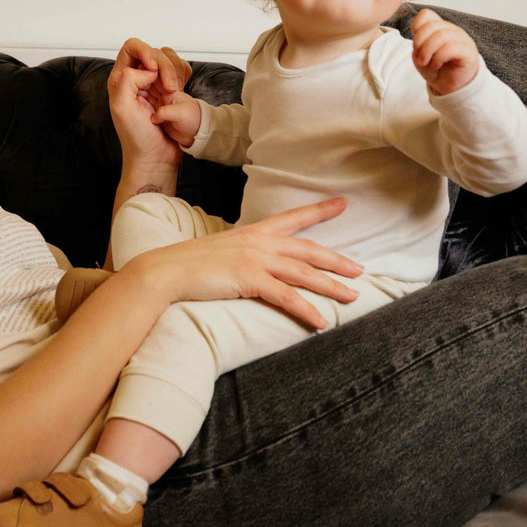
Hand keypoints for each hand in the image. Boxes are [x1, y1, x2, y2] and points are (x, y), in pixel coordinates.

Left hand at [108, 38, 192, 167]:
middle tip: (169, 90)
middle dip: (164, 67)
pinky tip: (179, 91)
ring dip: (174, 73)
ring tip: (173, 93)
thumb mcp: (122, 108)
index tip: (153, 69)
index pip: (132, 47)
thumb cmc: (137, 137)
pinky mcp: (168, 91)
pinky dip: (183, 76)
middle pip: (154, 52)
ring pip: (168, 60)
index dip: (144, 51)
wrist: (156, 157)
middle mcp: (136, 79)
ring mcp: (153, 84)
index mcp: (120, 79)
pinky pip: (179, 71)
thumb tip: (148, 70)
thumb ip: (128, 80)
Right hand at [124, 198, 364, 328]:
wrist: (166, 271)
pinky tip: (321, 321)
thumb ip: (245, 253)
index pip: (294, 218)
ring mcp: (254, 259)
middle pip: (308, 250)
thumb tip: (259, 263)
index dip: (320, 211)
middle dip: (337, 261)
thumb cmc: (191, 264)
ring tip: (352, 297)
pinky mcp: (248, 279)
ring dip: (331, 286)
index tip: (343, 204)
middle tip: (360, 270)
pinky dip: (306, 310)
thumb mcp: (224, 250)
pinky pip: (285, 296)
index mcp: (254, 231)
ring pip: (303, 273)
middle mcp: (259, 242)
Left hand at [410, 9, 478, 95]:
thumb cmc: (436, 70)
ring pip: (441, 35)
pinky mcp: (469, 51)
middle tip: (419, 59)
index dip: (416, 28)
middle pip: (431, 25)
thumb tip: (420, 37)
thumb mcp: (420, 55)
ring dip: (427, 52)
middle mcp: (452, 30)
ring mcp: (462, 39)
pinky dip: (438, 58)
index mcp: (440, 28)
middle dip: (419, 43)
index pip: (426, 15)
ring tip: (426, 64)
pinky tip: (436, 65)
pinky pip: (450, 47)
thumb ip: (418, 42)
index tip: (416, 46)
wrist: (450, 88)